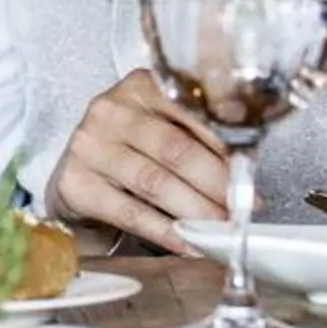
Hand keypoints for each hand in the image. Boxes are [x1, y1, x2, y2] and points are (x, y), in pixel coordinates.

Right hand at [44, 70, 229, 252]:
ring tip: (220, 228)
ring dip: (195, 210)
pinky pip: (130, 213)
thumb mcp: (160, 126)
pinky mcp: (76, 184)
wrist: (79, 171)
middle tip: (241, 207)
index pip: (190, 112)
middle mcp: (110, 110)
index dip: (225, 144)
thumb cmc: (131, 147)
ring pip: (154, 183)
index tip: (250, 172)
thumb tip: (246, 170)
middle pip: (175, 149)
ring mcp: (89, 146)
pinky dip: (165, 232)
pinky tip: (188, 242)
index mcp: (139, 85)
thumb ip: (197, 137)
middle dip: (215, 183)